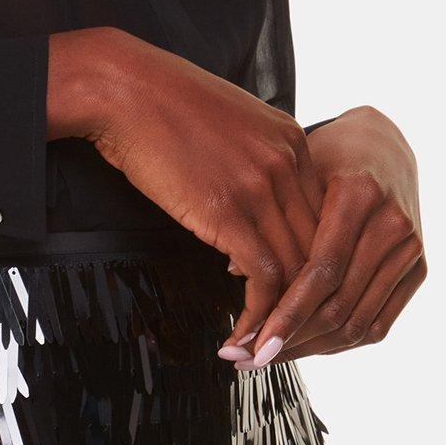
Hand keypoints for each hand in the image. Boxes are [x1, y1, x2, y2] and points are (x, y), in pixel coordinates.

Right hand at [48, 28, 323, 328]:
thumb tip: (243, 234)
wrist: (123, 89)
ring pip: (298, 273)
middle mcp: (290, 164)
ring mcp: (264, 187)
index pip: (322, 223)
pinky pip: (264, 280)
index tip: (285, 306)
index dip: (306, 272)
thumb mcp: (226, 134)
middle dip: (303, 307)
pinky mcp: (231, 212)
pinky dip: (257, 319)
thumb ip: (250, 175)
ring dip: (280, 324)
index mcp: (293, 143)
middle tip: (281, 345)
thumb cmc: (160, 112)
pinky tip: (237, 340)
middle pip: (319, 252)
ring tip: (258, 355)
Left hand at [228, 106, 425, 366]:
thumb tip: (236, 272)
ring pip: (356, 324)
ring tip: (266, 358)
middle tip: (245, 360)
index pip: (321, 272)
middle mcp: (393, 224)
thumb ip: (272, 226)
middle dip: (289, 341)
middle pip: (338, 306)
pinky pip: (376, 325)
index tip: (251, 346)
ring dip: (308, 350)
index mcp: (360, 195)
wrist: (384, 147)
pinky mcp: (417, 269)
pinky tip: (303, 346)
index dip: (286, 315)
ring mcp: (410, 249)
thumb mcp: (295, 179)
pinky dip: (337, 344)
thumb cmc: (329, 161)